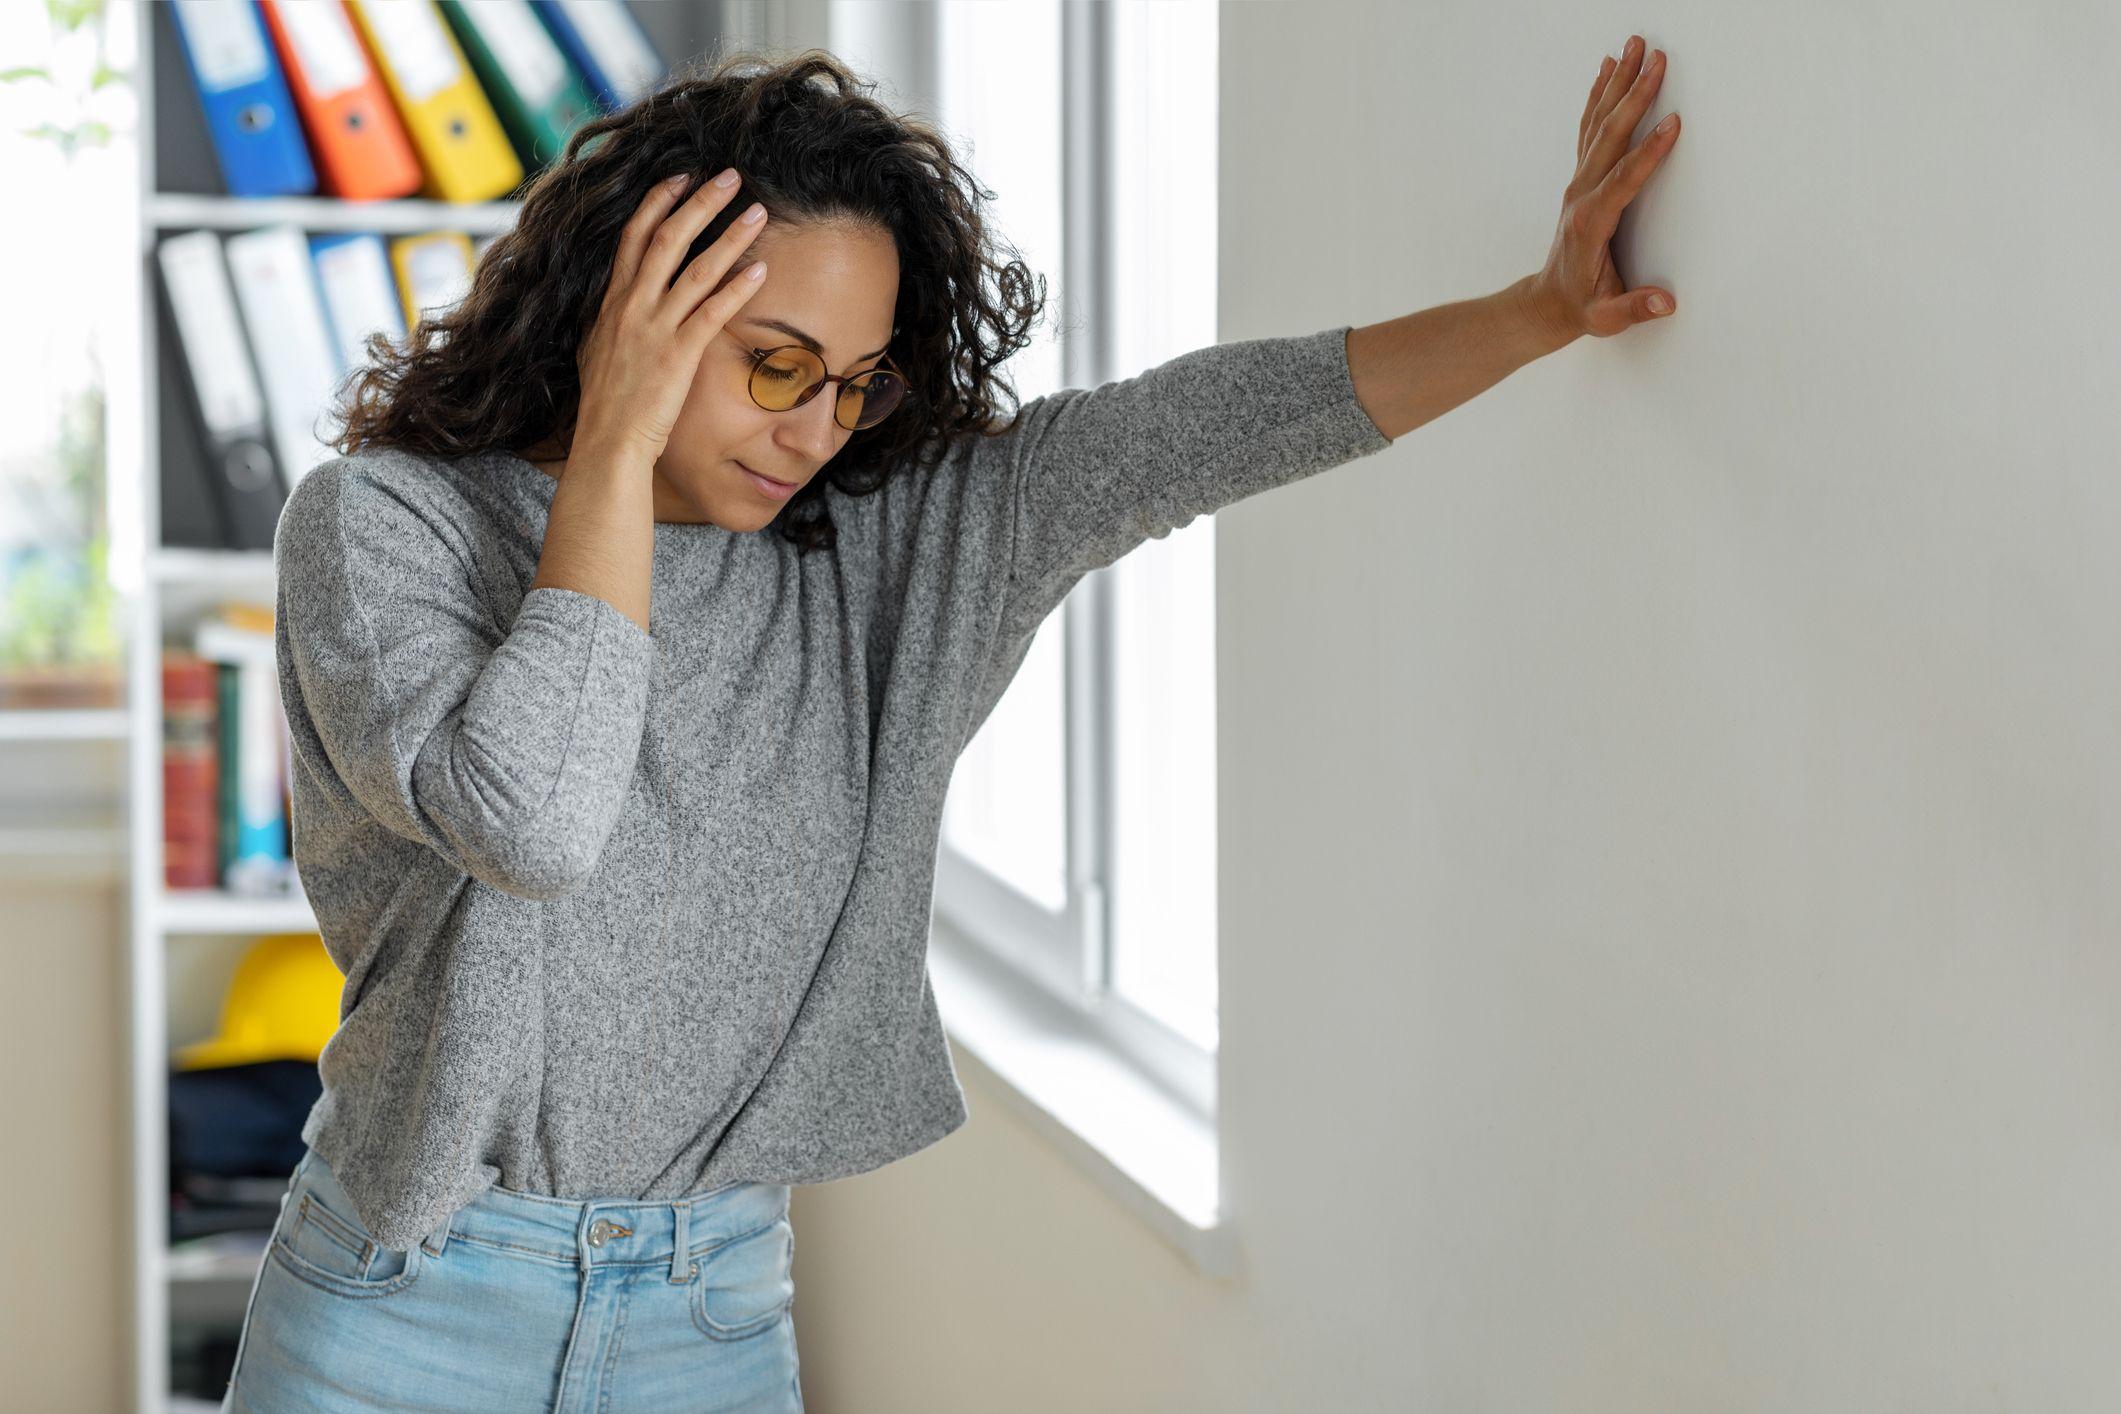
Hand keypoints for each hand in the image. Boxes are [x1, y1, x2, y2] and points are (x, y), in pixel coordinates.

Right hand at [571, 168, 769, 463]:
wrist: (607, 440)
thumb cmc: (606, 402)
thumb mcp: (598, 348)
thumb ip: (610, 319)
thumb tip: (615, 302)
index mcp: (612, 300)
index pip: (635, 235)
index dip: (659, 201)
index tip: (682, 176)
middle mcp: (632, 305)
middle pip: (668, 237)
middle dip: (700, 202)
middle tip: (731, 176)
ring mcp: (655, 328)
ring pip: (696, 268)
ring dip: (729, 236)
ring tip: (759, 212)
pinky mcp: (679, 354)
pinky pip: (712, 313)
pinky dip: (737, 289)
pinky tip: (761, 270)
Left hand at [1528, 36, 1680, 342]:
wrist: (1547, 304)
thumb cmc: (1581, 308)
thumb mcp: (1606, 318)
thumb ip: (1633, 309)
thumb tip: (1665, 304)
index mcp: (1590, 224)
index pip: (1623, 181)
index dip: (1648, 153)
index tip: (1673, 122)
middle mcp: (1580, 196)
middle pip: (1610, 138)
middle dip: (1635, 96)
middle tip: (1658, 58)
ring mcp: (1578, 183)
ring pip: (1600, 124)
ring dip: (1619, 84)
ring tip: (1636, 45)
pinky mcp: (1581, 178)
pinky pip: (1590, 128)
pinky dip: (1599, 97)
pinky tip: (1608, 68)